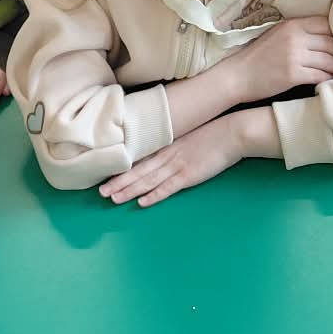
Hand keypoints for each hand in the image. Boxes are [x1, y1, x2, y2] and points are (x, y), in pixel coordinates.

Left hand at [99, 115, 244, 206]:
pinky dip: (154, 195)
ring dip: (129, 190)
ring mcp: (177, 165)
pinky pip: (168, 187)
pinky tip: (142, 202)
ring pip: (148, 180)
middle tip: (100, 192)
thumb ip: (172, 143)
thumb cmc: (212, 131)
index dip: (122, 168)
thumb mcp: (186, 134)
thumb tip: (159, 149)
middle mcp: (167, 155)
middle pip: (137, 171)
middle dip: (118, 182)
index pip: (139, 159)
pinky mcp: (189, 175)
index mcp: (166, 145)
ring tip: (113, 199)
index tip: (105, 175)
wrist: (232, 131)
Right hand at [222, 16, 332, 106]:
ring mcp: (295, 56)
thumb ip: (297, 32)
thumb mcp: (276, 35)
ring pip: (329, 60)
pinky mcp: (294, 75)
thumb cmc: (257, 57)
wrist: (237, 76)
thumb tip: (323, 36)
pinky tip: (331, 82)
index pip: (327, 24)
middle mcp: (295, 38)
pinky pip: (321, 76)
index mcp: (292, 25)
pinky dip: (329, 79)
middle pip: (331, 43)